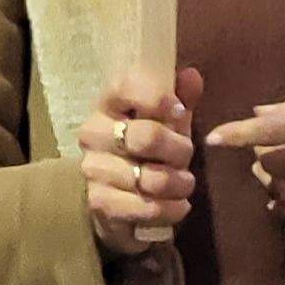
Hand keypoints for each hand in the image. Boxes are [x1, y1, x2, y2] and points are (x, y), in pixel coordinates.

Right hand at [78, 70, 201, 259]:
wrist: (121, 202)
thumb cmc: (148, 152)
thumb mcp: (168, 123)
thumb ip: (182, 99)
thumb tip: (191, 75)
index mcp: (109, 104)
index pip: (126, 86)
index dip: (158, 98)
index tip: (179, 111)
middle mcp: (94, 133)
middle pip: (146, 137)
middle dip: (179, 150)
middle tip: (186, 157)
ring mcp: (93, 169)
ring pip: (151, 177)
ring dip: (179, 183)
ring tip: (184, 184)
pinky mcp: (99, 203)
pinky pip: (146, 207)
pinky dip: (171, 209)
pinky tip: (179, 206)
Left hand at [206, 85, 284, 228]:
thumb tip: (257, 111)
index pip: (272, 127)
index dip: (240, 133)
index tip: (214, 137)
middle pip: (273, 162)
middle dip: (259, 156)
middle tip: (264, 149)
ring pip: (283, 190)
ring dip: (270, 181)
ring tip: (274, 171)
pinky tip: (282, 199)